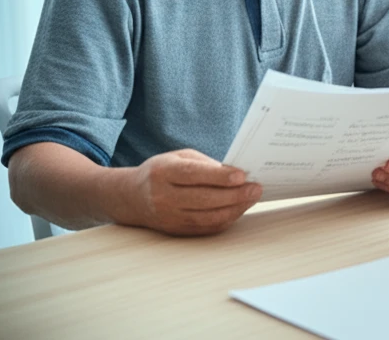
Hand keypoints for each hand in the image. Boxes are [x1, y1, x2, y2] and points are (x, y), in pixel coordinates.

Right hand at [119, 149, 261, 235]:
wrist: (132, 197)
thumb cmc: (163, 171)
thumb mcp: (180, 157)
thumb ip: (205, 164)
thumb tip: (236, 174)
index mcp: (163, 172)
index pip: (193, 175)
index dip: (219, 176)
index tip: (242, 175)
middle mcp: (163, 197)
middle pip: (203, 199)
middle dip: (234, 195)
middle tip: (256, 188)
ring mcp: (168, 217)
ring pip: (207, 217)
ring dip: (234, 208)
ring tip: (252, 198)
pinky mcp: (175, 231)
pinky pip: (206, 228)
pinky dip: (226, 219)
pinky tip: (239, 209)